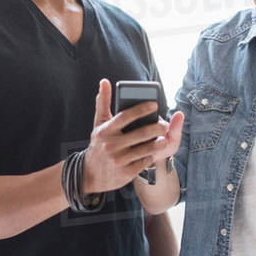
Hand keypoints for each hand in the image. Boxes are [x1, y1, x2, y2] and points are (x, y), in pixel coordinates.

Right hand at [82, 79, 182, 194]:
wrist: (90, 174)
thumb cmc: (99, 144)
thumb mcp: (99, 124)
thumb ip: (103, 103)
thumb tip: (105, 81)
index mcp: (105, 131)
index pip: (126, 116)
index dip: (141, 109)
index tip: (154, 105)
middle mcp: (111, 145)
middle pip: (140, 133)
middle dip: (156, 128)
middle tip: (165, 125)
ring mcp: (119, 160)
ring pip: (145, 149)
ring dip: (157, 144)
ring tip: (164, 138)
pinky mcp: (125, 173)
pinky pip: (143, 162)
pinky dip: (150, 157)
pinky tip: (155, 153)